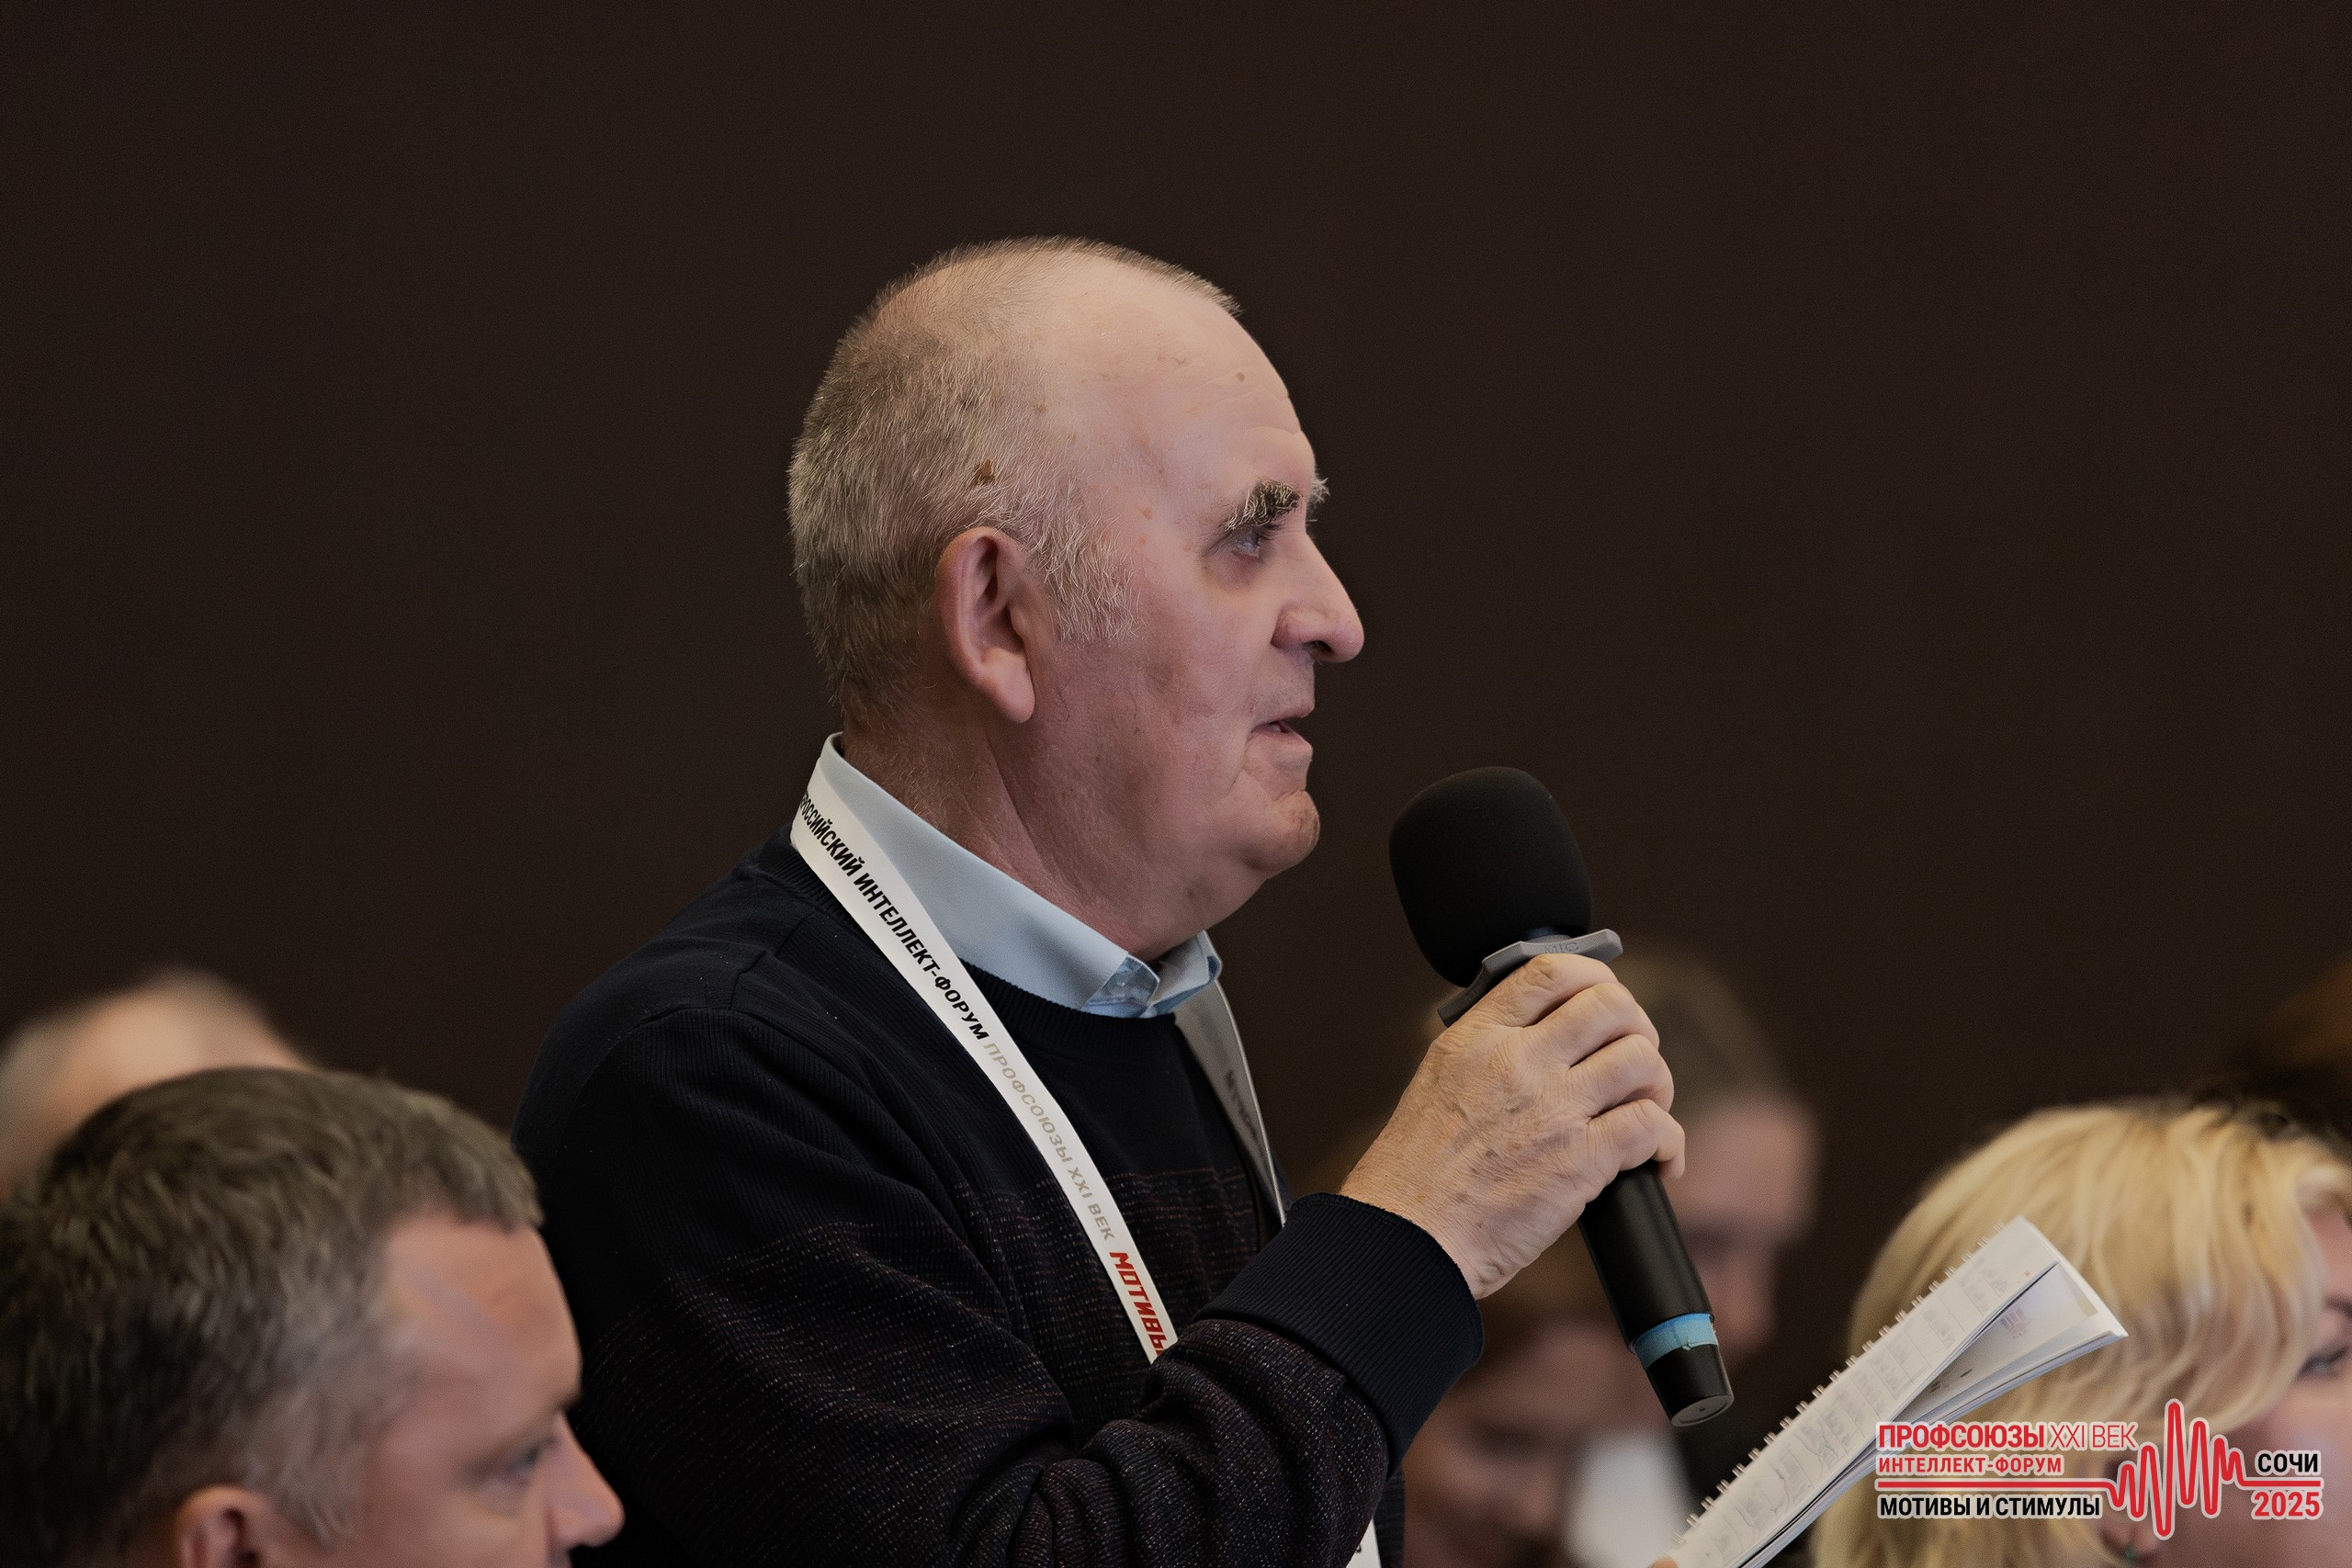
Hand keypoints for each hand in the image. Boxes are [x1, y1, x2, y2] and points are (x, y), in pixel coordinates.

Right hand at [1340, 954, 1681, 1297]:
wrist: (1406, 1237)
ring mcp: (1551, 1107)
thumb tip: (1544, 1040)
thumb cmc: (1416, 1174)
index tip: (1608, 1004)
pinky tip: (1659, 1164)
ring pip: (1641, 1060)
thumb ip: (1488, 1051)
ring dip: (1658, 1086)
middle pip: (1612, 1006)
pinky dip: (1669, 1144)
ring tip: (1647, 1114)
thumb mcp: (1439, 1080)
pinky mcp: (1578, 1161)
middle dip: (1638, 1032)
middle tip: (1633, 1068)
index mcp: (1477, 1036)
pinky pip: (1652, 1126)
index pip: (1552, 970)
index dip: (1597, 979)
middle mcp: (1516, 1060)